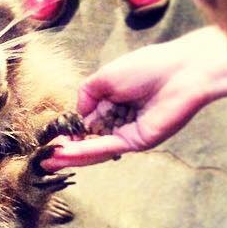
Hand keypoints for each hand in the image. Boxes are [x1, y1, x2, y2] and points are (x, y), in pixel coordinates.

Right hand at [41, 26, 226, 170]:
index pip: (88, 122)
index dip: (70, 132)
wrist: (181, 72)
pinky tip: (68, 152)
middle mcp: (120, 120)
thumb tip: (77, 115)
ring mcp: (128, 133)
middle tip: (46, 158)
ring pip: (96, 148)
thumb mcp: (106, 76)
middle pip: (89, 140)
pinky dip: (86, 151)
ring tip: (50, 161)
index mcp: (113, 102)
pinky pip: (106, 147)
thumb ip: (87, 95)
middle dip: (67, 150)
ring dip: (72, 156)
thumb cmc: (147, 67)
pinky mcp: (137, 141)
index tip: (53, 139)